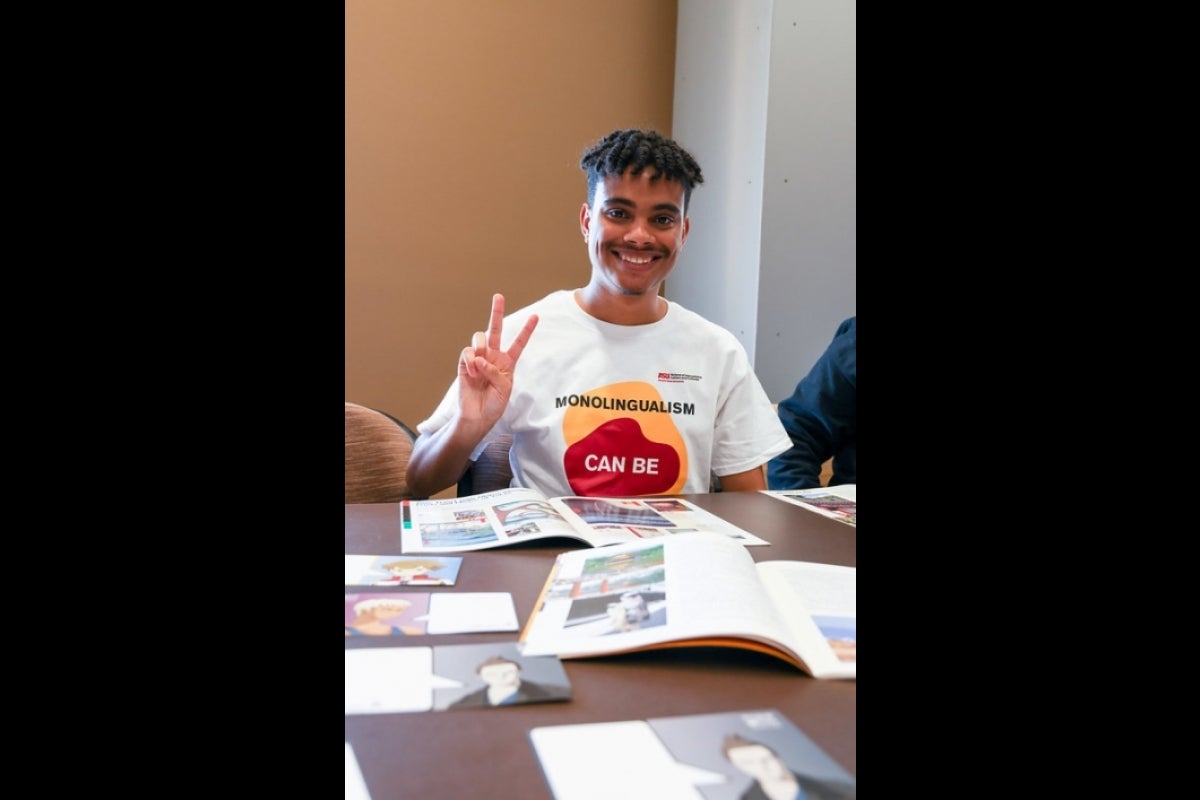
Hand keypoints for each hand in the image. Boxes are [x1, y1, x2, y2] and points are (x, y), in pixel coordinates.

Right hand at [457, 293, 538, 425]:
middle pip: (495, 330)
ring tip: (479, 364)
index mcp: (507, 362)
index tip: (536, 316)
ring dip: (480, 347)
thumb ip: (495, 371)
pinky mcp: (465, 363)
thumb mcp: (504, 388)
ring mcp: (478, 358)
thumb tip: (480, 358)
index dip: (526, 330)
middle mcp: (493, 356)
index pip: (518, 343)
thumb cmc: (495, 403)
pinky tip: (472, 373)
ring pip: (479, 338)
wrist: (478, 415)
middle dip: (497, 312)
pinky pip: (467, 353)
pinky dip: (470, 361)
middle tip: (499, 296)